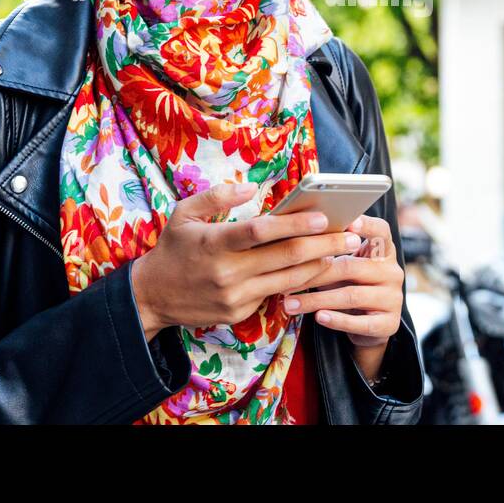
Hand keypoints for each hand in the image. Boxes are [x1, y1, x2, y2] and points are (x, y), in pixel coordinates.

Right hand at [130, 182, 361, 337]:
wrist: (151, 298)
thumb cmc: (172, 249)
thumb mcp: (184, 214)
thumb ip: (217, 197)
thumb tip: (251, 189)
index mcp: (215, 243)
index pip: (262, 232)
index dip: (295, 224)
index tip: (324, 215)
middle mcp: (228, 272)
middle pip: (286, 258)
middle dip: (324, 245)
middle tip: (352, 234)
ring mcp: (235, 297)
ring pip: (289, 280)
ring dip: (321, 266)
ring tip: (344, 251)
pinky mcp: (239, 313)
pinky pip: (277, 294)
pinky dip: (300, 282)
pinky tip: (319, 269)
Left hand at [281, 214, 402, 350]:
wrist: (369, 326)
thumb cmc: (350, 285)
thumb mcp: (345, 265)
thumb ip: (332, 251)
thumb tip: (294, 236)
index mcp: (384, 250)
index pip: (381, 231)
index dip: (366, 225)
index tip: (347, 225)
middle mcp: (393, 271)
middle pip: (352, 266)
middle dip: (316, 273)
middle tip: (287, 279)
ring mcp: (393, 298)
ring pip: (351, 295)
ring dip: (317, 300)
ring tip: (290, 304)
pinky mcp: (390, 324)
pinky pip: (361, 322)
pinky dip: (337, 320)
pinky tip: (318, 317)